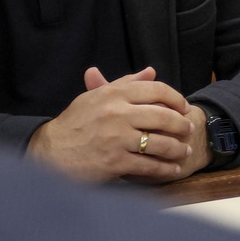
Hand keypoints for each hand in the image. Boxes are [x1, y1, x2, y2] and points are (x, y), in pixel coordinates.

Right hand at [27, 66, 203, 183]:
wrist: (50, 152)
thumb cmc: (74, 124)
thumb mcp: (95, 98)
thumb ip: (124, 84)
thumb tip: (151, 71)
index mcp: (112, 94)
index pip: (156, 90)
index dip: (176, 99)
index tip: (184, 108)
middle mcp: (116, 113)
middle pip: (164, 117)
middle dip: (182, 126)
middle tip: (189, 130)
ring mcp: (116, 138)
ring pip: (161, 143)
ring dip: (178, 149)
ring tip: (184, 151)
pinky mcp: (115, 162)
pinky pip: (150, 166)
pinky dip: (166, 169)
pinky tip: (173, 169)